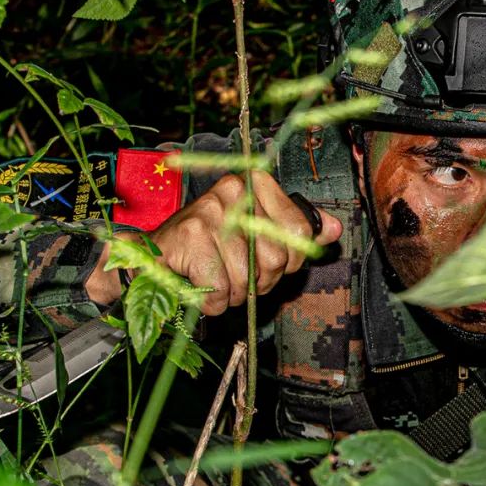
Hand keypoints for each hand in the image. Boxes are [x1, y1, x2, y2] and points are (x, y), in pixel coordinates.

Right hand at [87, 171, 342, 313]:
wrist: (151, 256)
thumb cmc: (211, 246)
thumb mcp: (257, 233)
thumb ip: (296, 230)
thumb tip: (333, 229)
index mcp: (255, 184)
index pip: (301, 232)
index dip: (289, 259)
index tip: (268, 260)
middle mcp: (233, 192)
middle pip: (277, 259)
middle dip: (260, 280)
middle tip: (235, 274)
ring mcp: (208, 213)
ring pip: (247, 279)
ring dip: (232, 294)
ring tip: (214, 278)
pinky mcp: (188, 239)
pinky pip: (219, 291)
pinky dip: (210, 302)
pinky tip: (197, 284)